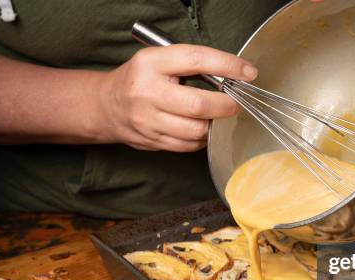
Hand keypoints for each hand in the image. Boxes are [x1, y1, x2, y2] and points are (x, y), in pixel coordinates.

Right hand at [95, 45, 257, 151]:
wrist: (106, 105)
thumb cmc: (140, 79)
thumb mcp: (159, 59)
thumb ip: (190, 64)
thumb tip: (232, 76)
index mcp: (151, 64)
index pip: (196, 60)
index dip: (227, 66)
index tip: (248, 72)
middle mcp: (147, 92)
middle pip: (198, 105)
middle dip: (226, 105)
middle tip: (236, 103)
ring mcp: (148, 121)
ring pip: (195, 130)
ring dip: (214, 124)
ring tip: (217, 115)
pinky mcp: (152, 141)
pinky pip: (188, 146)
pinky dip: (202, 139)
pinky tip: (202, 128)